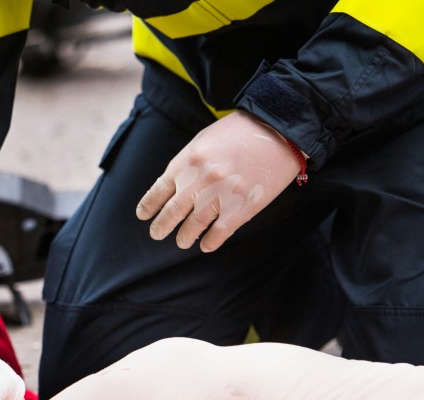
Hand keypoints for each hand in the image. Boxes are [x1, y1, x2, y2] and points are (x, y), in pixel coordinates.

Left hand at [135, 110, 302, 252]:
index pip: (160, 189)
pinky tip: (206, 246)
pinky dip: (210, 242)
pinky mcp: (242, 207)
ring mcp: (221, 195)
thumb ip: (188, 163)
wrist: (279, 128)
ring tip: (182, 242)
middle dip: (161, 226)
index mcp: (188, 160)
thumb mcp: (204, 139)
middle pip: (173, 212)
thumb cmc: (240, 131)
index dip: (149, 206)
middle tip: (157, 234)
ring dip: (185, 237)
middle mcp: (200, 179)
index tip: (144, 216)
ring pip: (194, 226)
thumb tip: (174, 188)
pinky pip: (219, 232)